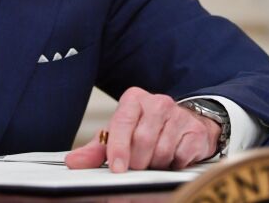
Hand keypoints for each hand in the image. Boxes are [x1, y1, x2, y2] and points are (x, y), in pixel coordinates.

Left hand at [65, 87, 219, 171]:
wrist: (186, 124)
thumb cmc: (147, 129)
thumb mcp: (119, 135)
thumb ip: (96, 149)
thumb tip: (73, 162)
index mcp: (134, 99)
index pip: (122, 122)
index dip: (118, 148)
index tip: (116, 168)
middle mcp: (157, 102)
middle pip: (142, 140)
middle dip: (137, 161)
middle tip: (137, 166)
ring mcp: (179, 116)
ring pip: (161, 151)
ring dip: (155, 164)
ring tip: (153, 160)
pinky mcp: (196, 131)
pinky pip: (181, 157)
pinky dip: (173, 164)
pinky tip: (171, 159)